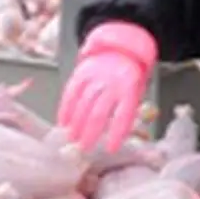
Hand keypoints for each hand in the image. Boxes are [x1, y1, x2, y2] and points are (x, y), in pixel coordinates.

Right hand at [57, 22, 157, 152]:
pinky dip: (65, 108)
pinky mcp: (82, 72)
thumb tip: (116, 137)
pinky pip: (71, 92)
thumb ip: (127, 111)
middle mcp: (112, 83)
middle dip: (90, 133)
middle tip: (84, 148)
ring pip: (83, 103)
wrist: (121, 49)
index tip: (110, 149)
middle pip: (99, 112)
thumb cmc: (128, 78)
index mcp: (130, 90)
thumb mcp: (136, 93)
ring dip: (76, 123)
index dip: (116, 134)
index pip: (123, 116)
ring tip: (72, 138)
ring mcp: (95, 77)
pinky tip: (62, 121)